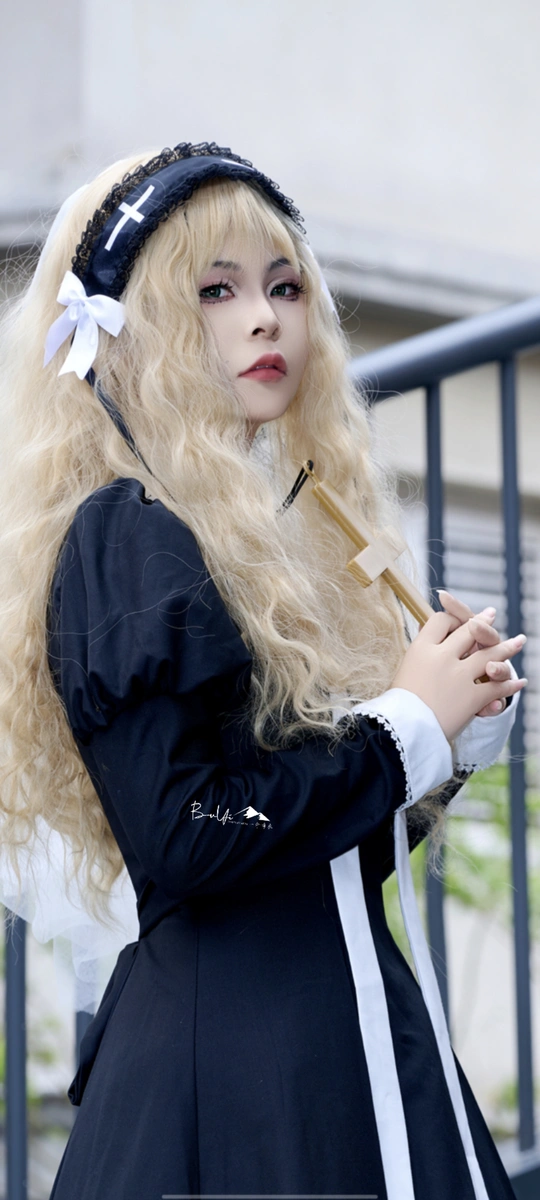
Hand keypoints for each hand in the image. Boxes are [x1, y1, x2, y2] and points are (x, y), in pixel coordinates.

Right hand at [391, 609, 526, 741]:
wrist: (403, 731)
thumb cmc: (397, 703)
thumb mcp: (404, 670)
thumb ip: (420, 655)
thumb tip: (427, 636)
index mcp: (421, 648)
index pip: (441, 621)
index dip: (451, 619)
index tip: (457, 621)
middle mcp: (442, 657)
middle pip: (469, 631)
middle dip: (483, 622)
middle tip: (491, 614)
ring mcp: (459, 676)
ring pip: (491, 655)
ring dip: (508, 647)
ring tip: (519, 641)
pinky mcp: (472, 697)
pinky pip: (496, 688)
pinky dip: (510, 685)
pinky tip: (519, 682)